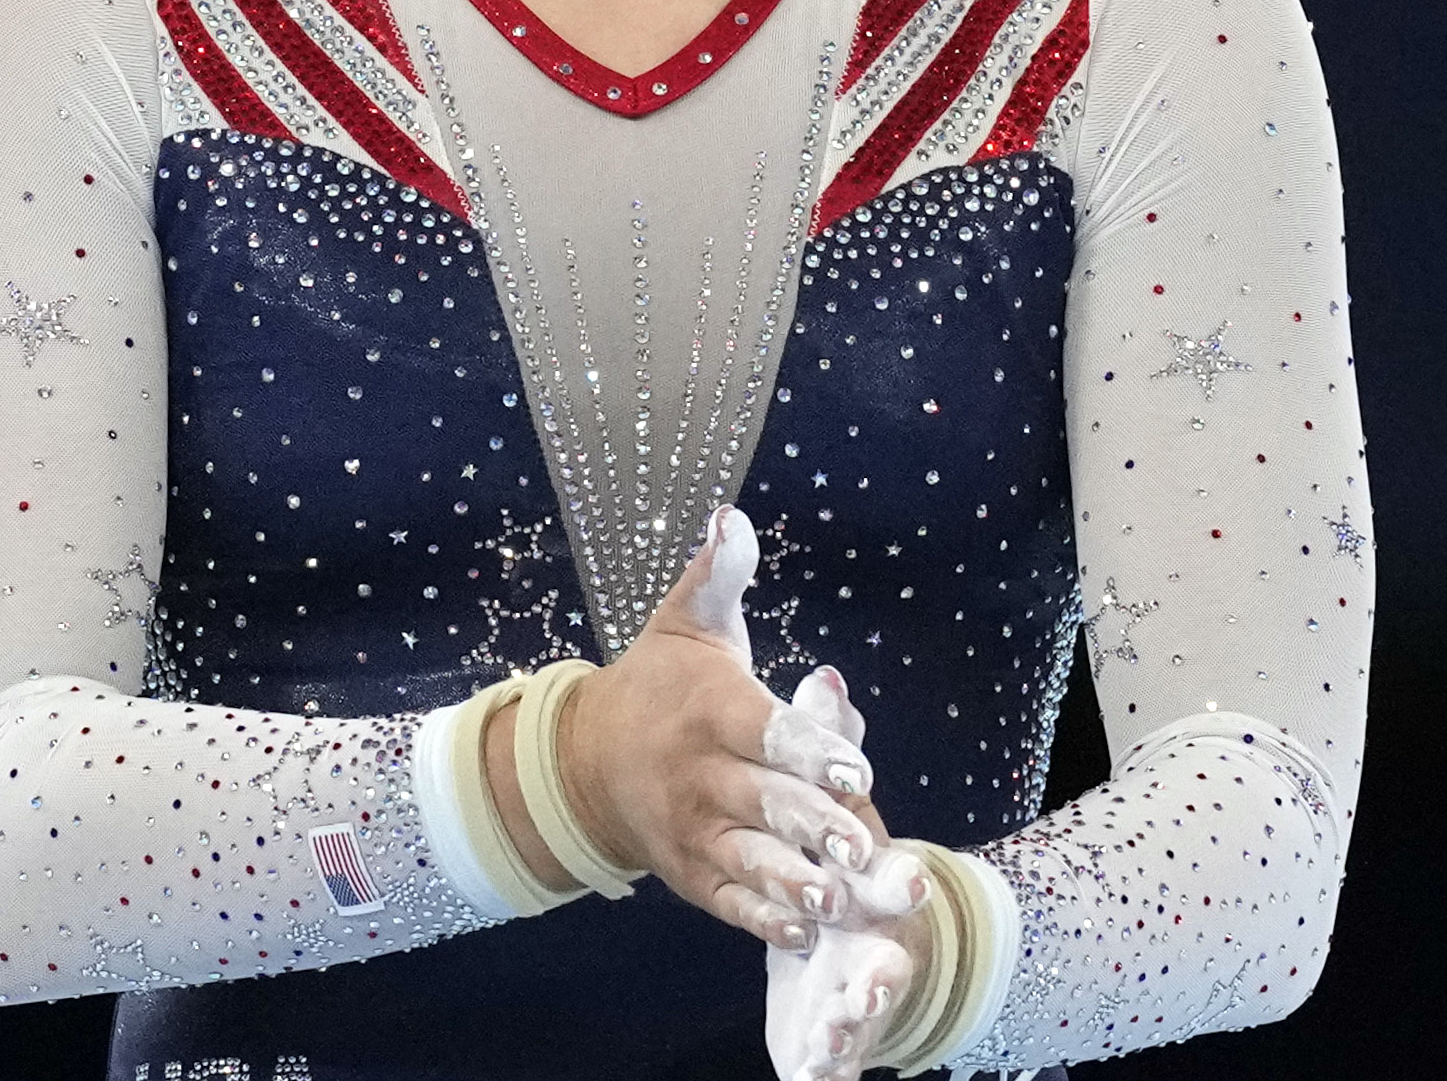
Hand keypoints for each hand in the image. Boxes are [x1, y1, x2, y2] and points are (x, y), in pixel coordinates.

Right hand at [514, 508, 879, 948]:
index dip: (810, 748)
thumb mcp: (685, 621)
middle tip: (861, 847)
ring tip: (833, 901)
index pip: (764, 730)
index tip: (857, 769)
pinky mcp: (689, 874)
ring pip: (747, 860)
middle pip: (763, 802)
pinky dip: (760, 918)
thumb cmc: (658, 681)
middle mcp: (699, 774)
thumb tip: (733, 515)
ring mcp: (692, 830)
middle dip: (813, 826)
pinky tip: (800, 931)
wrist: (584, 758)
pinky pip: (727, 901)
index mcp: (709, 710)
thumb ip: (717, 573)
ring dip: (790, 882)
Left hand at [764, 666, 931, 1080]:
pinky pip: (834, 1055)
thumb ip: (827, 741)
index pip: (892, 875)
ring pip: (862, 1014)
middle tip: (870, 985)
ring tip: (830, 1041)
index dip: (899, 879)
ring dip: (850, 1030)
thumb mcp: (833, 797)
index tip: (905, 882)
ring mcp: (861, 987)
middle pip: (888, 957)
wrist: (856, 926)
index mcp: (876, 879)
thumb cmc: (841, 852)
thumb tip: (822, 674)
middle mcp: (878, 937)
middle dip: (882, 973)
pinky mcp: (836, 1025)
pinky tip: (809, 1077)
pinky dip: (825, 1068)